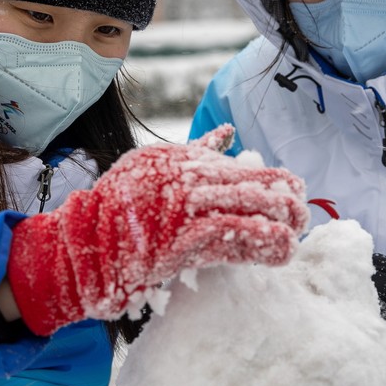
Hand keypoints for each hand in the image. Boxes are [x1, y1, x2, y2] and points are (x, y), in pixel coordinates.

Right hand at [6, 124, 307, 335]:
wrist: (82, 246)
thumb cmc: (117, 210)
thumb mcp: (152, 166)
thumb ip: (193, 152)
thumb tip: (228, 133)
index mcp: (184, 161)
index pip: (244, 167)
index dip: (278, 182)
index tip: (295, 195)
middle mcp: (188, 179)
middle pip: (257, 184)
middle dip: (288, 203)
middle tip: (304, 219)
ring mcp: (187, 209)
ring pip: (252, 208)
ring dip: (283, 225)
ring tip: (297, 237)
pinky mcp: (184, 239)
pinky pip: (235, 237)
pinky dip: (263, 244)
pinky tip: (280, 251)